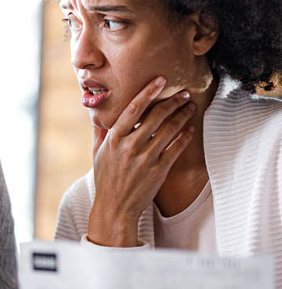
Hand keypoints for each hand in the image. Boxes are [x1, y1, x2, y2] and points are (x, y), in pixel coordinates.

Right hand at [88, 76, 195, 246]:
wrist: (115, 207)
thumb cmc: (105, 180)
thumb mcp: (97, 154)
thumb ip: (100, 132)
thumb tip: (99, 114)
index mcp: (114, 139)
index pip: (133, 108)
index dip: (148, 92)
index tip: (160, 81)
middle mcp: (130, 146)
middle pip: (156, 116)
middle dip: (173, 101)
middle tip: (183, 93)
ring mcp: (145, 158)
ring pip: (169, 130)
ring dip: (182, 115)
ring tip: (190, 107)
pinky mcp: (158, 170)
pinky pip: (176, 148)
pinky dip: (185, 136)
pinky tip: (190, 128)